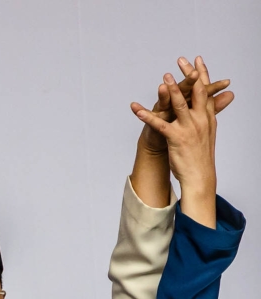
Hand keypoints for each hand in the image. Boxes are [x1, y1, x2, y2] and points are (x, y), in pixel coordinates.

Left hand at [133, 73, 216, 226]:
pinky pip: (159, 124)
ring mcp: (189, 128)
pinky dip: (147, 116)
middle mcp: (201, 120)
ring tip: (163, 80)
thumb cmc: (200, 154)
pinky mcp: (176, 138)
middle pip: (195, 92)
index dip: (201, 75)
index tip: (197, 60)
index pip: (205, 91)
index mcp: (208, 117)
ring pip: (179, 105)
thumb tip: (223, 100)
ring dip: (170, 91)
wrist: (199, 175)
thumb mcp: (208, 131)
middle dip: (188, 75)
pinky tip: (136, 109)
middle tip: (181, 60)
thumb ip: (211, 113)